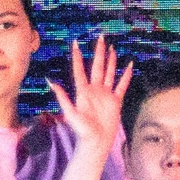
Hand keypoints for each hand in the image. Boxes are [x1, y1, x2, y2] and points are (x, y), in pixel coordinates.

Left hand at [46, 36, 130, 157]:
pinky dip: (126, 76)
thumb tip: (50, 81)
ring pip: (109, 73)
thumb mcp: (70, 113)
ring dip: (111, 61)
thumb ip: (62, 97)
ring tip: (112, 48)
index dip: (77, 56)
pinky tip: (129, 66)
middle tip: (101, 37)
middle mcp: (94, 89)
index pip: (79, 69)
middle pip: (97, 66)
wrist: (96, 142)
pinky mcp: (116, 100)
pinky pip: (121, 85)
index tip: (76, 43)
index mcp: (83, 91)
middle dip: (99, 52)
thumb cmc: (82, 130)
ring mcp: (106, 94)